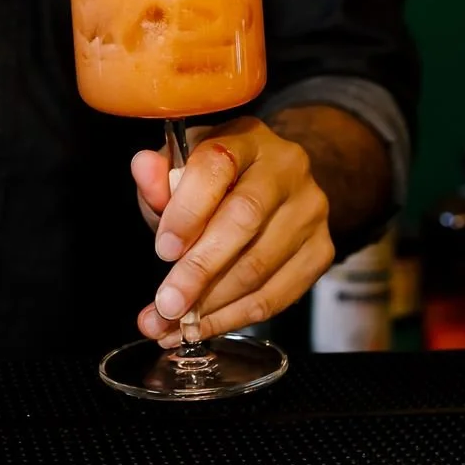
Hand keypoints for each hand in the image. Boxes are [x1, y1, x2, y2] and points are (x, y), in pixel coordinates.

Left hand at [130, 118, 336, 346]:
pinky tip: (204, 327)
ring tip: (172, 326)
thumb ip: (159, 177)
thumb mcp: (182, 168)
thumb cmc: (217, 179)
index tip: (163, 250)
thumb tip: (143, 168)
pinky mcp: (321, 250)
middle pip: (245, 219)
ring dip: (212, 304)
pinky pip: (277, 294)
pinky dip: (235, 317)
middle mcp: (286, 168)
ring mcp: (310, 210)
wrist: (275, 185)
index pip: (218, 166)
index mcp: (246, 137)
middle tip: (167, 304)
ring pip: (260, 265)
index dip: (188, 210)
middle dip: (200, 269)